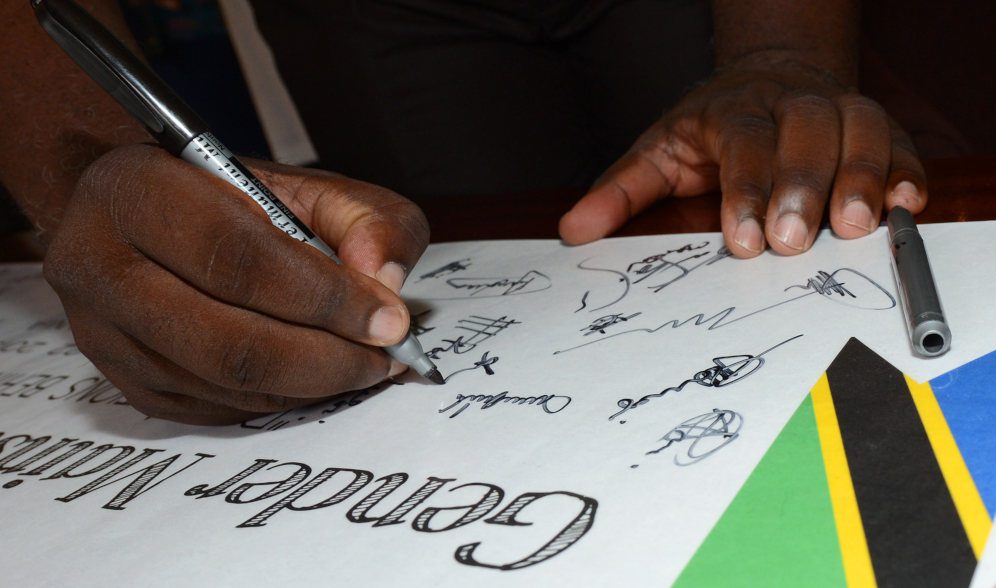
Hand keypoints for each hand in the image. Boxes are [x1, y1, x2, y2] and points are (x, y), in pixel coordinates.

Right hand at [43, 144, 428, 424]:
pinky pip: (215, 407)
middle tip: (385, 356)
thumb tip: (384, 281)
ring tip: (364, 364)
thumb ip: (366, 217)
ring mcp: (104, 332)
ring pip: (223, 383)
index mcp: (137, 190)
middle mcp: (100, 264)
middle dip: (325, 357)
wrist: (138, 213)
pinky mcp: (123, 379)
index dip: (324, 296)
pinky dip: (281, 397)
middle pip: (227, 339)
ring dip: (311, 384)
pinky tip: (317, 374)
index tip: (389, 318)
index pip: (238, 257)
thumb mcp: (305, 182)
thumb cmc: (227, 195)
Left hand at [559, 59, 927, 255]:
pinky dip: (907, 170)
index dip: (746, 189)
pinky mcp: (873, 126)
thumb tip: (572, 230)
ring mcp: (836, 109)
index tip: (745, 240)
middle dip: (803, 185)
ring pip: (860, 127)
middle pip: (806, 130)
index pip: (743, 142)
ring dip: (862, 177)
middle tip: (795, 241)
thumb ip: (620, 193)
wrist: (764, 80)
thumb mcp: (657, 153)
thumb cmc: (709, 130)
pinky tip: (904, 205)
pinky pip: (899, 140)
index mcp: (732, 110)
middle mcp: (789, 103)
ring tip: (856, 228)